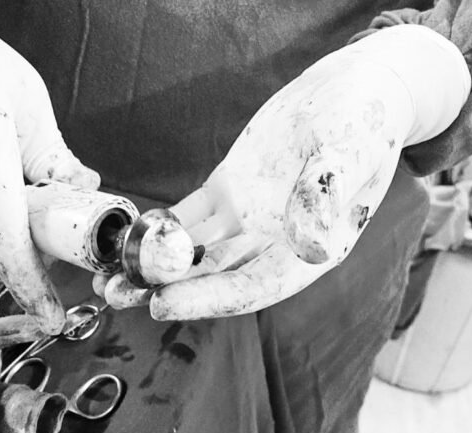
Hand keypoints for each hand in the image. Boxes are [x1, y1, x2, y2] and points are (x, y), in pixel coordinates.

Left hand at [99, 25, 469, 319]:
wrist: (355, 90)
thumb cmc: (365, 121)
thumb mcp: (352, 150)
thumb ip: (327, 193)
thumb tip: (311, 245)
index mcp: (307, 250)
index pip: (252, 287)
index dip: (207, 299)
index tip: (161, 303)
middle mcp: (274, 243)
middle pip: (213, 278)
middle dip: (165, 289)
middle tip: (114, 293)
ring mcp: (250, 217)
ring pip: (196, 252)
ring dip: (153, 265)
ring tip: (106, 274)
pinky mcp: (231, 189)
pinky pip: (192, 216)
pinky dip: (162, 227)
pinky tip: (130, 232)